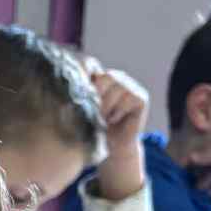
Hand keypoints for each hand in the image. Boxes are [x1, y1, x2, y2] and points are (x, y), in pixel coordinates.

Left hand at [89, 65, 147, 201]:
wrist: (111, 146)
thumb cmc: (94, 127)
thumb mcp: (82, 110)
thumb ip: (80, 95)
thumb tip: (69, 86)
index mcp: (98, 77)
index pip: (90, 64)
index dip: (83, 72)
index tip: (77, 90)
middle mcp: (116, 78)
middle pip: (106, 76)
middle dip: (97, 94)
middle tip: (92, 112)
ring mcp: (130, 86)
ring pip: (118, 86)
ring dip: (107, 105)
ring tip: (101, 119)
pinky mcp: (141, 98)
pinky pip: (129, 97)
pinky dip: (118, 110)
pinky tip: (113, 120)